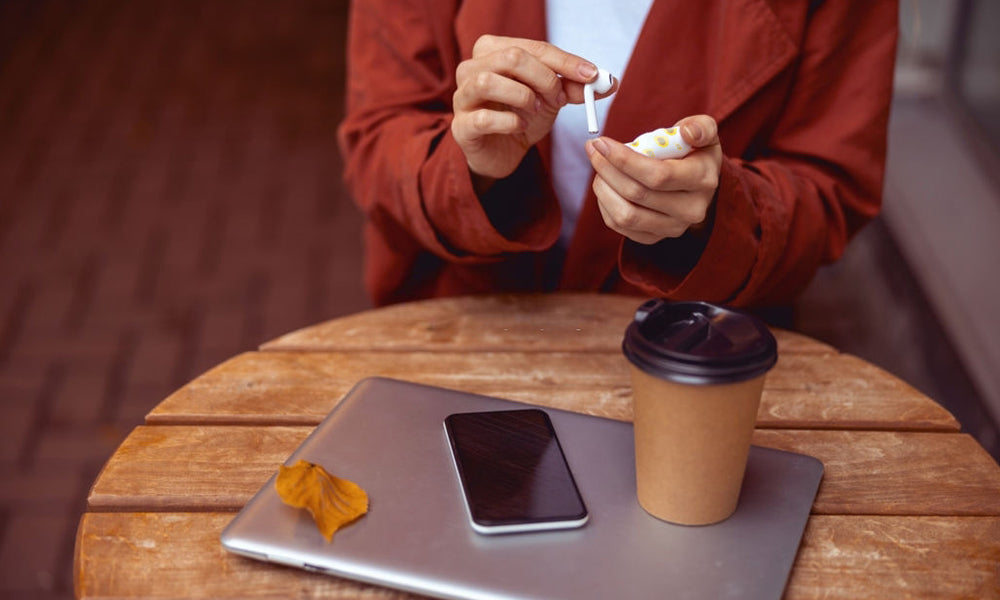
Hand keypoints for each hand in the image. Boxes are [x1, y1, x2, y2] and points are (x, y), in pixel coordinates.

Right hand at [452, 35, 615, 191]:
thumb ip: (574, 87)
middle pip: (511, 57)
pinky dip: (510, 122)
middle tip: (558, 99)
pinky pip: (483, 118)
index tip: (591, 75)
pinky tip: (521, 126)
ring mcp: (462, 97)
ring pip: (488, 82)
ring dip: (523, 96)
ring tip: (537, 110)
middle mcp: (471, 68)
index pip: (533, 47)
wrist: (502, 152)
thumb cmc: (521, 116)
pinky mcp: (461, 126)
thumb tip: (609, 82)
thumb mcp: (551, 99)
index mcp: (492, 51)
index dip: (564, 61)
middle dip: (544, 79)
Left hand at [586, 115, 721, 243]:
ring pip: (625, 215)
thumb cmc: (695, 150)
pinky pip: (619, 225)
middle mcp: (691, 210)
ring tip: (599, 166)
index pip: (659, 175)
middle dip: (607, 169)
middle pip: (637, 194)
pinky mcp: (653, 237)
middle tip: (594, 149)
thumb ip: (701, 127)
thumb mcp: (705, 131)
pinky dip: (605, 203)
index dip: (624, 160)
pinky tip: (605, 184)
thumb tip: (687, 132)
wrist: (697, 182)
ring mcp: (672, 228)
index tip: (602, 143)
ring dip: (603, 188)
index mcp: (703, 180)